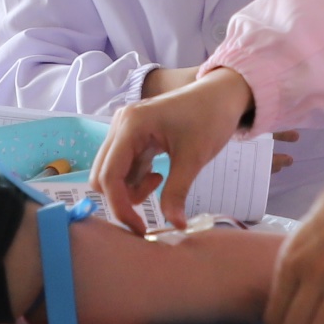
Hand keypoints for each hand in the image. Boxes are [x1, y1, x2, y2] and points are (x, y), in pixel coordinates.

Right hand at [90, 68, 251, 230]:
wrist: (221, 95)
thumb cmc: (209, 118)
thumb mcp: (194, 158)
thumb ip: (177, 192)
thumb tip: (174, 225)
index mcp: (130, 125)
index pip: (109, 175)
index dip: (119, 206)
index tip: (139, 228)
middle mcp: (119, 125)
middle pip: (102, 176)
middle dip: (123, 198)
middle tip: (153, 205)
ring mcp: (124, 130)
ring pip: (112, 173)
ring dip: (131, 189)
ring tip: (161, 183)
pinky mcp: (132, 137)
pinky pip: (124, 167)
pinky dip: (136, 180)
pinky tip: (160, 175)